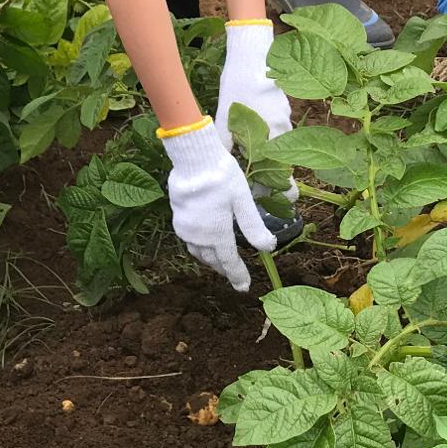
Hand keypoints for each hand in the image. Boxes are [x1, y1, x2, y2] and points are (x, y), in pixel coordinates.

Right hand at [161, 119, 273, 290]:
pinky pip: (190, 241)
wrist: (192, 160)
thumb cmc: (221, 178)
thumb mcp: (243, 202)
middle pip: (213, 260)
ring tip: (221, 261)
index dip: (238, 276)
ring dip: (211, 259)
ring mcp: (185, 229)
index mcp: (217, 234)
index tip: (244, 288)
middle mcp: (199, 237)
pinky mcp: (178, 219)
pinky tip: (205, 241)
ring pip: (199, 252)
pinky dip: (200, 247)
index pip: (229, 262)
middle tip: (235, 276)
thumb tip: (268, 248)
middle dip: (224, 269)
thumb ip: (254, 227)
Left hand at [216, 20, 297, 206]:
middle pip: (283, 166)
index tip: (273, 199)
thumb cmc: (238, 89)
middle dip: (273, 178)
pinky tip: (254, 133)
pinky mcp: (282, 109)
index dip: (280, 191)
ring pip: (281, 148)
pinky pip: (278, 131)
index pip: (284, 178)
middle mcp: (282, 134)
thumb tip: (222, 167)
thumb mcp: (225, 121)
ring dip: (269, 157)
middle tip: (260, 185)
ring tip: (252, 160)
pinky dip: (270, 138)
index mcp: (270, 141)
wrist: (254, 59)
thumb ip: (226, 145)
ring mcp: (285, 121)